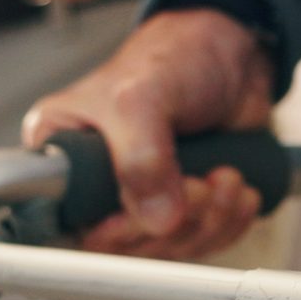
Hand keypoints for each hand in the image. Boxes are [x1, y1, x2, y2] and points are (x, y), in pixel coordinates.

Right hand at [23, 8, 277, 258]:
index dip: (110, 234)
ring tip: (227, 177)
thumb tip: (158, 219)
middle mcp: (96, 185)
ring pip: (169, 248)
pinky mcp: (184, 207)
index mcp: (62, 155)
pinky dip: (228, 223)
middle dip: (173, 225)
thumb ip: (141, 158)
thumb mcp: (142, 97)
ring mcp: (142, 199)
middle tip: (200, 185)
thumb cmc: (172, 57)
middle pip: (124, 247)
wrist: (228, 51)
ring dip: (209, 221)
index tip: (143, 217)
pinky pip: (203, 241)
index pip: (68, 223)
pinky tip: (239, 190)